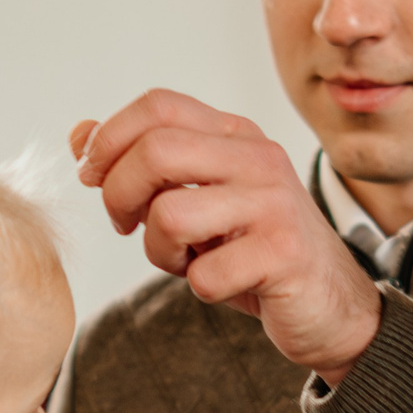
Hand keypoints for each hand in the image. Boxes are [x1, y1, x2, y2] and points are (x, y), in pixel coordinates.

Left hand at [71, 90, 383, 385]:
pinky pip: (203, 273)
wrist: (333, 306)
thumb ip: (142, 166)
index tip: (92, 177)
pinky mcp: (284, 254)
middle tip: (126, 226)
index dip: (109, 139)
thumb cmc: (255, 251)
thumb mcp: (196, 200)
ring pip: (170, 214)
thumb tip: (79, 134)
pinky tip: (224, 284)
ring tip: (185, 260)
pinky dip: (200, 288)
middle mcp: (258, 158)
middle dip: (119, 195)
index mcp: (235, 135)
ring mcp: (274, 204)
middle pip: (155, 150)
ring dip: (159, 250)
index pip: (157, 106)